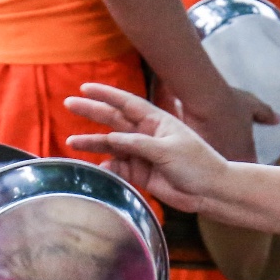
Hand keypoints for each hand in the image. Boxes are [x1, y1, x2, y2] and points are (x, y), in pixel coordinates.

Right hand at [64, 82, 235, 212]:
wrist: (210, 191)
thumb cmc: (197, 164)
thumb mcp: (168, 150)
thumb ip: (139, 144)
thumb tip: (112, 139)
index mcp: (156, 121)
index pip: (127, 103)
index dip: (106, 95)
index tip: (85, 88)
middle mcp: (146, 135)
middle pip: (114, 120)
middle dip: (92, 113)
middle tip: (69, 104)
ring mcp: (141, 154)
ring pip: (112, 146)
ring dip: (93, 144)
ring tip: (71, 142)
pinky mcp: (140, 174)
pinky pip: (118, 169)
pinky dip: (108, 168)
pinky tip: (98, 167)